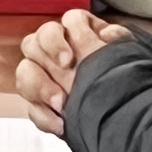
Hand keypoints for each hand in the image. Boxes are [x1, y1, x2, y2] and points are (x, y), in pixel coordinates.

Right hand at [14, 9, 129, 127]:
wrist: (125, 118)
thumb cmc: (124, 79)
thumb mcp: (126, 56)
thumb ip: (118, 40)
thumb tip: (108, 36)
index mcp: (74, 34)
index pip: (54, 26)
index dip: (56, 40)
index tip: (67, 59)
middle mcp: (53, 52)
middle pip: (32, 43)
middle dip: (44, 58)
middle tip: (61, 76)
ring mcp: (45, 78)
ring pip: (25, 73)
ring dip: (38, 87)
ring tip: (60, 104)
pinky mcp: (42, 105)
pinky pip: (32, 108)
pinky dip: (44, 117)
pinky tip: (61, 125)